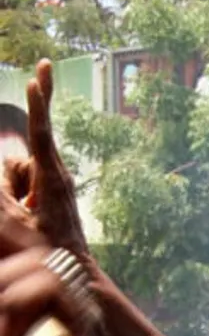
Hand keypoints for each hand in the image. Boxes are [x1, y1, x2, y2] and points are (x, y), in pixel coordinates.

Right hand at [1, 60, 88, 259]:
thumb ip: (3, 189)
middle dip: (36, 110)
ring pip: (21, 168)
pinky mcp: (52, 190)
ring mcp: (55, 181)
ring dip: (13, 187)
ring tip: (27, 218)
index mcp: (51, 178)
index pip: (41, 134)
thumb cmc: (45, 249)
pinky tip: (27, 217)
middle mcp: (57, 174)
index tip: (35, 80)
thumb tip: (3, 157)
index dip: (37, 106)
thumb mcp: (16, 222)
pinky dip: (16, 193)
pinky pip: (25, 182)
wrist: (74, 271)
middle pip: (33, 141)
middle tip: (46, 64)